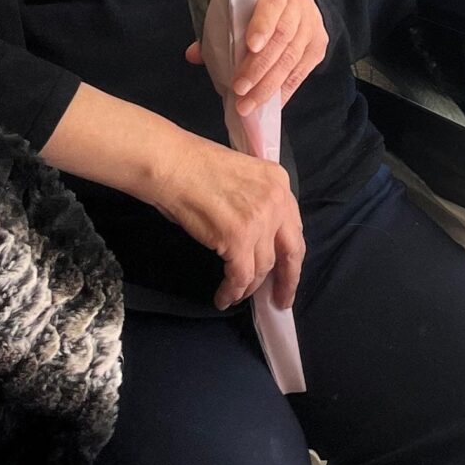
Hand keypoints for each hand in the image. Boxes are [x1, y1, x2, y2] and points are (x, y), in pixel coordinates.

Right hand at [150, 129, 305, 311]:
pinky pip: (240, 276)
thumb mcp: (241, 177)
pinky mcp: (239, 238)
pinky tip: (223, 298)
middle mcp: (276, 200)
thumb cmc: (194, 166)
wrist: (171, 163)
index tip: (288, 272)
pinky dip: (232, 292)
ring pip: (262, 267)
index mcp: (279, 181)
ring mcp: (260, 220)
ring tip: (236, 296)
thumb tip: (257, 239)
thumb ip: (256, 203)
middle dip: (287, 280)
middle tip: (281, 301)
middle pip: (291, 250)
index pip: (293, 226)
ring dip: (249, 287)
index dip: (291, 254)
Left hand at [185, 0, 328, 114]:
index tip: (250, 46)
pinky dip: (284, 90)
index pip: (272, 3)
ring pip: (292, 57)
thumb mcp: (238, 4)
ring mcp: (312, 26)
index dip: (262, 25)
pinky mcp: (318, 46)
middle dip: (259, 67)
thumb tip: (193, 55)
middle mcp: (299, 4)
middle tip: (239, 91)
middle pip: (283, 37)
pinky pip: (301, 72)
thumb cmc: (256, 4)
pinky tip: (269, 104)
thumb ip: (217, 28)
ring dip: (269, 85)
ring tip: (248, 104)